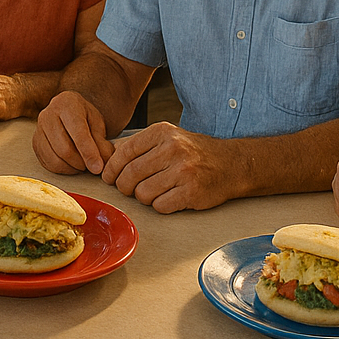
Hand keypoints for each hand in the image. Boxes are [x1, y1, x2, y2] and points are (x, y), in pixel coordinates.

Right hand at [34, 91, 114, 174]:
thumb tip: (101, 164)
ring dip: (72, 168)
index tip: (98, 168)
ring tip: (83, 164)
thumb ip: (101, 142)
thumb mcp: (97, 123)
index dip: (89, 153)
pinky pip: (48, 163)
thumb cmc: (84, 117)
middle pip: (64, 149)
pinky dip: (63, 169)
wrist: (68, 112)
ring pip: (55, 159)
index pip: (78, 132)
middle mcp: (48, 114)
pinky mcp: (35, 143)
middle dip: (81, 163)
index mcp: (67, 103)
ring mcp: (38, 129)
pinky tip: (72, 164)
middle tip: (93, 166)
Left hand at [101, 122, 240, 213]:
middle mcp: (172, 148)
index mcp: (162, 132)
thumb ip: (140, 145)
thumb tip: (106, 157)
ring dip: (144, 198)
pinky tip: (169, 198)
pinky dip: (160, 206)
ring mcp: (183, 170)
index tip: (109, 178)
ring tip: (155, 192)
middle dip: (125, 187)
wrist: (231, 164)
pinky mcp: (192, 191)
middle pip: (130, 175)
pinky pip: (160, 206)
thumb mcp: (168, 138)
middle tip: (130, 189)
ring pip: (143, 193)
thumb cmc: (194, 153)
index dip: (112, 169)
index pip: (124, 152)